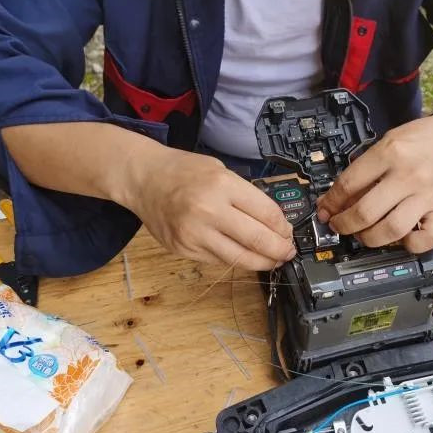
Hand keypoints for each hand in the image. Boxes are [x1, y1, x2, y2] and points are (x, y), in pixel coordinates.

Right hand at [124, 147, 295, 270]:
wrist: (143, 179)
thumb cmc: (183, 171)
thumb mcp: (220, 170)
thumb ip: (245, 195)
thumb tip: (274, 222)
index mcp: (222, 185)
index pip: (267, 213)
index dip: (284, 228)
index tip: (289, 233)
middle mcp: (208, 211)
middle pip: (257, 240)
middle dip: (280, 250)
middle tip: (287, 252)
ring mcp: (194, 234)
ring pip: (240, 259)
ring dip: (262, 262)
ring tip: (272, 260)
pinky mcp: (184, 249)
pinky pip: (219, 260)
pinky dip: (235, 259)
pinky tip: (244, 255)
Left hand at [316, 114, 432, 252]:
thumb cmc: (419, 141)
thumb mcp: (386, 143)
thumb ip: (363, 170)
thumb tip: (334, 199)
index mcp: (391, 154)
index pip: (349, 183)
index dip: (331, 202)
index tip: (325, 211)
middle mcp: (409, 176)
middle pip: (366, 212)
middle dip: (344, 225)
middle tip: (339, 226)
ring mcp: (427, 196)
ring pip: (392, 229)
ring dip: (370, 238)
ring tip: (363, 234)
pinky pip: (427, 238)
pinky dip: (411, 244)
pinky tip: (401, 237)